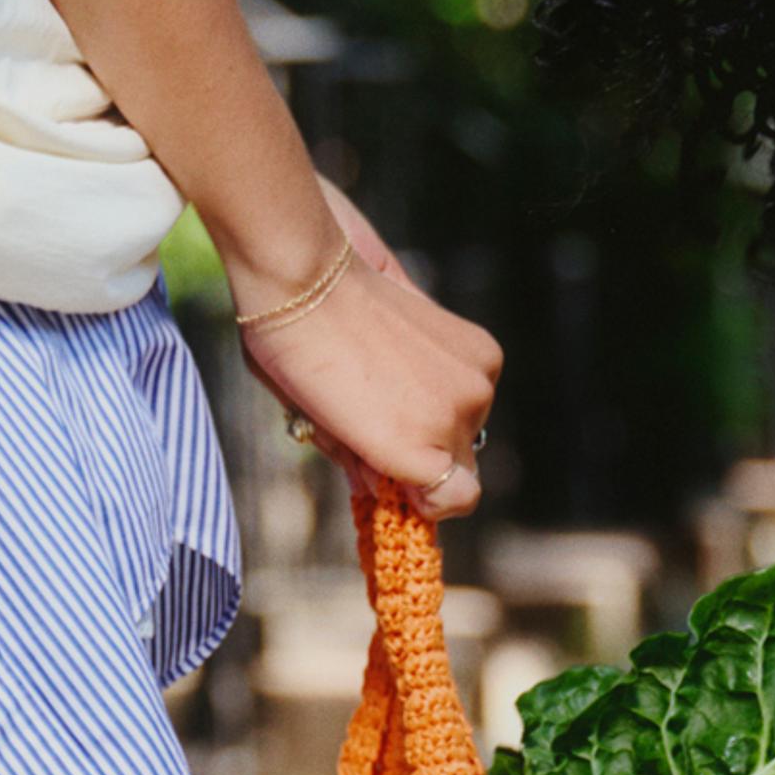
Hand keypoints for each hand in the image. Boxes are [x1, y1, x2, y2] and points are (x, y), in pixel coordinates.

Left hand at [233, 178, 500, 517]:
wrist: (303, 275)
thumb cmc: (294, 356)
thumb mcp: (318, 427)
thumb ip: (357, 461)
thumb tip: (381, 482)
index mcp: (413, 451)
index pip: (455, 500)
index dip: (425, 498)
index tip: (394, 482)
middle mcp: (456, 419)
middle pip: (459, 464)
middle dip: (425, 457)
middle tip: (378, 429)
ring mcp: (475, 380)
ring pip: (468, 421)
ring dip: (437, 414)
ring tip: (385, 380)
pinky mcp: (481, 346)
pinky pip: (474, 382)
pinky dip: (447, 379)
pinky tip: (404, 355)